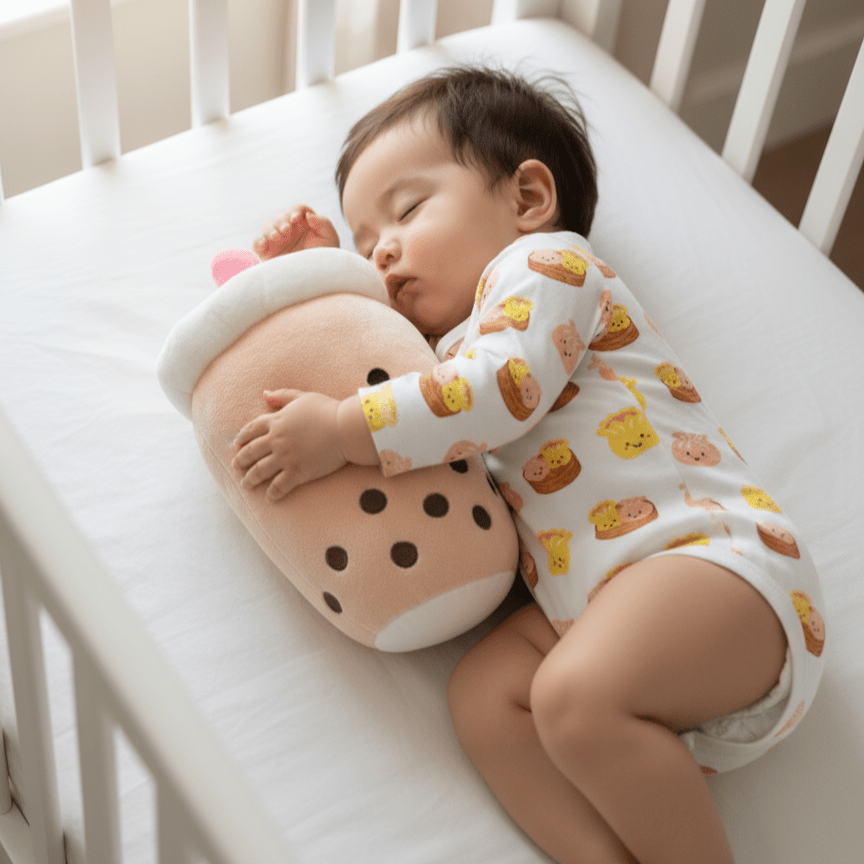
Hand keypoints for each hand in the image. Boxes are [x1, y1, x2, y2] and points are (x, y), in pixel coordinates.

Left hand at [232, 390, 346, 500]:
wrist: (345, 428)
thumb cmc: (328, 410)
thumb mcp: (303, 397)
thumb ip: (282, 396)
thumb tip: (264, 394)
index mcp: (277, 421)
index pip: (251, 430)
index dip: (241, 438)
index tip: (237, 445)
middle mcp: (277, 440)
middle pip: (251, 452)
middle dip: (241, 460)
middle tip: (236, 467)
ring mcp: (285, 457)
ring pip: (260, 471)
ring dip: (250, 479)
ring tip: (246, 484)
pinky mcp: (297, 472)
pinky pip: (279, 486)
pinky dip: (271, 494)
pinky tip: (269, 498)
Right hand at [253, 205, 339, 259]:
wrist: (319, 278)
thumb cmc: (325, 257)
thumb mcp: (329, 238)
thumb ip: (323, 223)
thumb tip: (309, 215)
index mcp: (303, 223)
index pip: (298, 210)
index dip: (296, 211)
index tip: (296, 218)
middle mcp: (289, 230)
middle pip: (281, 217)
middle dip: (282, 221)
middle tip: (286, 230)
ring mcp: (277, 241)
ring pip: (268, 228)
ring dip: (270, 230)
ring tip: (277, 237)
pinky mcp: (268, 253)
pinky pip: (258, 244)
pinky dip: (258, 242)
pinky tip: (263, 244)